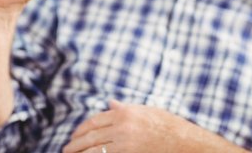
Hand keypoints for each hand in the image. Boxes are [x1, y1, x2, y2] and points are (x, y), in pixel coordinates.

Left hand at [63, 100, 192, 152]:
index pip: (95, 120)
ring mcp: (125, 142)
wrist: (184, 142)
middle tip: (66, 149)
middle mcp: (122, 126)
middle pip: (91, 136)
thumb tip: (110, 102)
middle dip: (75, 143)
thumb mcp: (146, 111)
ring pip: (94, 150)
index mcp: (124, 112)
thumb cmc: (167, 125)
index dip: (81, 129)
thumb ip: (125, 108)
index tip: (74, 135)